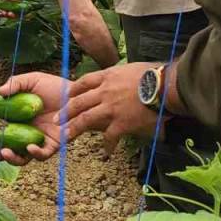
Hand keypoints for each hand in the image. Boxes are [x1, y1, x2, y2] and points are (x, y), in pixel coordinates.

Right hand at [0, 72, 72, 165]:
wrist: (78, 94)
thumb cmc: (54, 87)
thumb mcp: (32, 80)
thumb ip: (15, 84)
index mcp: (15, 120)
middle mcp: (24, 133)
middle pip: (4, 148)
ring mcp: (37, 141)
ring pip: (21, 157)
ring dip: (10, 158)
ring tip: (4, 152)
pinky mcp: (52, 145)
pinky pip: (42, 155)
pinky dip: (34, 154)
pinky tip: (29, 147)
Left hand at [49, 62, 163, 154]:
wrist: (165, 86)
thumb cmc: (154, 73)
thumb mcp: (131, 67)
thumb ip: (122, 74)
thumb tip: (124, 75)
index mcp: (107, 77)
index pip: (84, 82)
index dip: (73, 90)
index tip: (67, 96)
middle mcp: (104, 92)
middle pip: (78, 102)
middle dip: (65, 111)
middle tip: (56, 119)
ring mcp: (110, 108)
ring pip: (85, 119)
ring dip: (73, 128)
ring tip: (64, 136)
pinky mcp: (121, 123)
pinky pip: (109, 137)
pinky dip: (107, 146)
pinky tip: (106, 153)